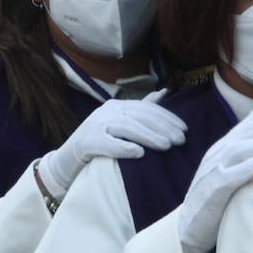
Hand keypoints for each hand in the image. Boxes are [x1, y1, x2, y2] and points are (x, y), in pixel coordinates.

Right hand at [37, 90, 186, 199]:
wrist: (67, 160)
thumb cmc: (99, 142)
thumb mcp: (119, 122)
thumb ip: (141, 108)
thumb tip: (164, 92)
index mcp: (116, 105)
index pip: (146, 108)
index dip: (167, 117)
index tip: (184, 130)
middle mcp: (107, 111)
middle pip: (139, 116)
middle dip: (163, 127)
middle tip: (180, 140)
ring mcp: (95, 125)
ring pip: (127, 128)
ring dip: (149, 137)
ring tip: (167, 146)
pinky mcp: (86, 142)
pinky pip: (108, 144)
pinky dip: (124, 148)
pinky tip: (139, 154)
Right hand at [177, 100, 252, 252]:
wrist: (189, 229)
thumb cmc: (218, 199)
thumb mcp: (233, 169)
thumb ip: (249, 146)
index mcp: (224, 147)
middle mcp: (217, 154)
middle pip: (250, 133)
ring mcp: (212, 171)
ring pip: (242, 149)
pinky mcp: (211, 191)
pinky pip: (230, 175)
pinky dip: (251, 165)